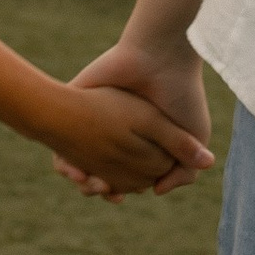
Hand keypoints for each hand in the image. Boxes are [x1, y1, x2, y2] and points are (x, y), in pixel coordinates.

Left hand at [49, 44, 212, 200]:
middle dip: (99, 188)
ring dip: (80, 179)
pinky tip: (77, 172)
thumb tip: (156, 191)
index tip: (122, 196)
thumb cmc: (182, 95)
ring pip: (75, 160)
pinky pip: (58, 140)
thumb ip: (183, 172)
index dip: (120, 190)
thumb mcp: (195, 138)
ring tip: (92, 184)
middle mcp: (116, 129)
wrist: (163, 58)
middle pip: (97, 171)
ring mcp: (94, 118)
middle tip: (108, 192)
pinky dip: (64, 163)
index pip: (122, 175)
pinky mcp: (76, 104)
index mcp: (139, 138)